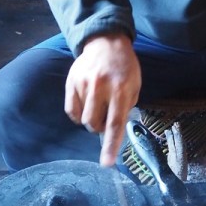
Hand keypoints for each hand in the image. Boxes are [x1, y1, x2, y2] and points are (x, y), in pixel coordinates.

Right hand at [64, 33, 141, 166]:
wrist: (106, 42)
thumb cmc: (124, 67)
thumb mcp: (134, 85)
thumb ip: (126, 107)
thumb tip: (115, 130)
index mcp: (120, 88)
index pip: (115, 123)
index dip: (111, 145)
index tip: (107, 163)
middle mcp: (100, 86)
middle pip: (94, 124)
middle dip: (100, 128)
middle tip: (106, 116)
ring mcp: (83, 84)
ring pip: (82, 119)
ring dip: (90, 120)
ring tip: (98, 106)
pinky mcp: (71, 82)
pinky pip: (71, 111)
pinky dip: (78, 114)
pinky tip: (86, 104)